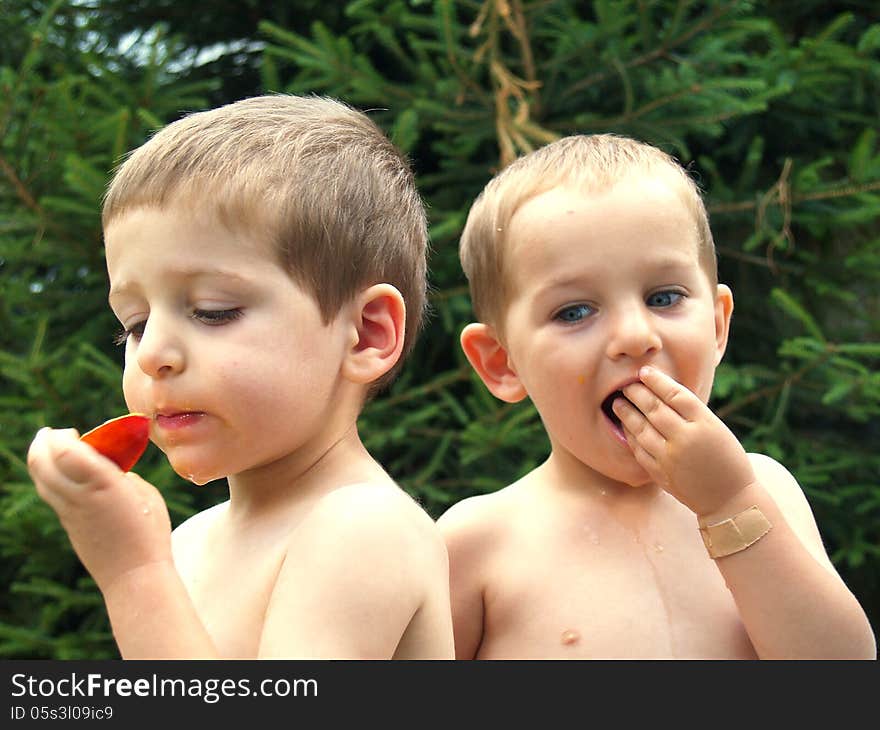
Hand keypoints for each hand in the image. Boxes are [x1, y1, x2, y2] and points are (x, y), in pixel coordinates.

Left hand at [27, 427, 172, 591]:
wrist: (134, 575)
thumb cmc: (150, 533)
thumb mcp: (146, 495)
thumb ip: (125, 478)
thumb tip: (116, 473)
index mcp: (103, 484)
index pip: (66, 452)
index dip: (61, 437)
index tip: (71, 432)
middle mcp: (80, 496)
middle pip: (42, 463)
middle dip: (41, 443)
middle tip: (49, 433)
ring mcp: (69, 513)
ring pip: (41, 480)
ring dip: (39, 460)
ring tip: (48, 449)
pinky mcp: (68, 526)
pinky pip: (50, 495)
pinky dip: (48, 478)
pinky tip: (62, 474)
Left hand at [611, 366, 756, 515]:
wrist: (730, 499)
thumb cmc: (726, 459)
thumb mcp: (716, 429)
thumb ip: (691, 412)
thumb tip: (662, 391)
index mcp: (704, 423)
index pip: (675, 394)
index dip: (657, 380)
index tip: (644, 372)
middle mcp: (686, 439)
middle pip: (654, 409)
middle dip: (636, 393)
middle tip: (625, 384)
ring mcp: (671, 458)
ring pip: (641, 429)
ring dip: (626, 413)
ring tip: (617, 403)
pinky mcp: (661, 474)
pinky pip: (639, 450)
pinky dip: (630, 436)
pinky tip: (625, 426)